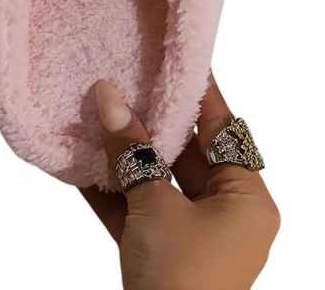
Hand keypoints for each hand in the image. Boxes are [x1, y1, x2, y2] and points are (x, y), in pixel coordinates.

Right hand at [81, 74, 279, 289]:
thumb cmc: (183, 281)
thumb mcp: (157, 207)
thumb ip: (132, 151)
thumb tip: (108, 95)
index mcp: (245, 200)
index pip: (222, 129)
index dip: (197, 93)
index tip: (172, 58)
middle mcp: (222, 214)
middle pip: (182, 152)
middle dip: (147, 120)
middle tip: (120, 79)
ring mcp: (188, 234)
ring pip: (152, 179)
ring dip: (121, 153)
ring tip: (92, 111)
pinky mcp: (157, 252)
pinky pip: (133, 208)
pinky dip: (108, 189)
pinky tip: (79, 162)